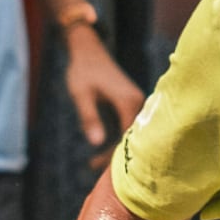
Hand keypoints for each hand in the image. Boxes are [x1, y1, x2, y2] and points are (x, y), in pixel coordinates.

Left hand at [62, 30, 145, 169]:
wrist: (88, 51)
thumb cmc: (81, 71)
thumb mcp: (81, 95)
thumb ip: (89, 118)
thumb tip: (97, 143)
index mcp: (129, 102)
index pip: (127, 136)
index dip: (114, 154)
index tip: (97, 167)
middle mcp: (139, 103)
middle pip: (132, 137)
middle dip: (115, 155)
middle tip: (93, 168)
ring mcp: (137, 104)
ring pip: (131, 133)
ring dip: (115, 148)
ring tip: (94, 163)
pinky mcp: (132, 104)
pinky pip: (128, 127)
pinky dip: (116, 139)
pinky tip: (101, 149)